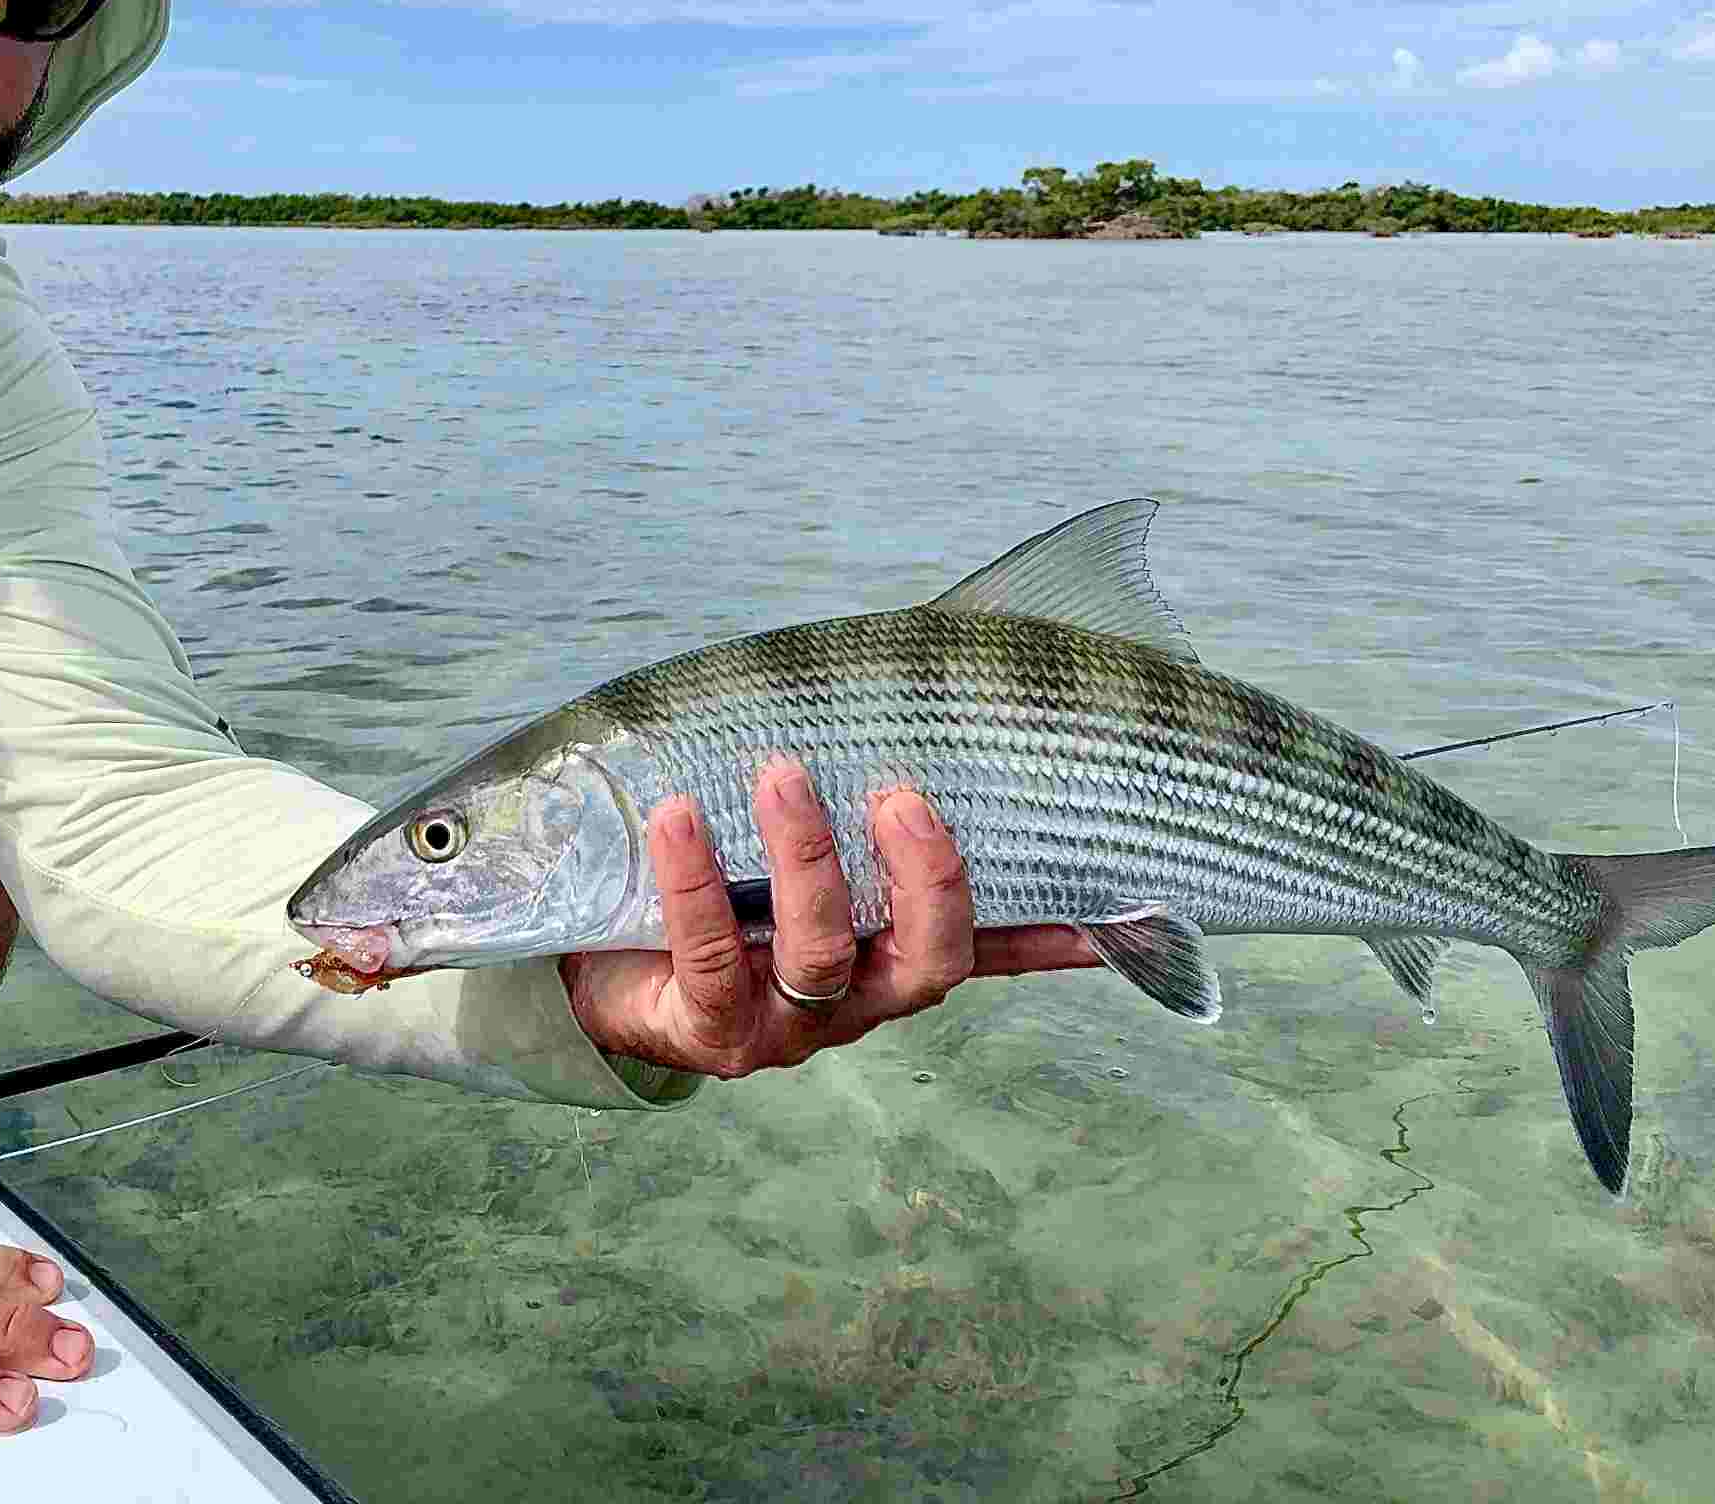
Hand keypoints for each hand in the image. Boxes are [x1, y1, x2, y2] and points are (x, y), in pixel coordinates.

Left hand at [561, 756, 1098, 1076]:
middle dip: (927, 877)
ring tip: (781, 775)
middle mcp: (856, 997)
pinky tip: (680, 815)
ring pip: (822, 952)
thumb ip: (842, 785)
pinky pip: (712, 954)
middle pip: (930, 962)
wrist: (595, 971)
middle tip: (901, 795)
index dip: (1054, 933)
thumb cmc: (712, 884)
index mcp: (890, 952)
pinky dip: (697, 879)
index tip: (1119, 903)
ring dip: (809, 856)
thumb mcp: (782, 836)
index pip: (990, 943)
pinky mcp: (711, 1029)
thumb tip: (904, 685)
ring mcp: (787, 1023)